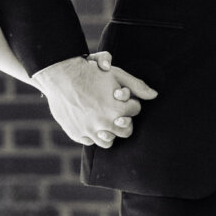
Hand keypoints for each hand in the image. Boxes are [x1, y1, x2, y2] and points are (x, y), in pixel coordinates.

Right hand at [32, 53, 158, 148]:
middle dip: (124, 121)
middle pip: (125, 131)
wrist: (61, 76)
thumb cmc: (91, 73)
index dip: (130, 102)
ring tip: (106, 121)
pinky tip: (90, 123)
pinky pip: (90, 141)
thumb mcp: (117, 75)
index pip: (135, 111)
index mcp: (118, 111)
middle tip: (118, 113)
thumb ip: (137, 86)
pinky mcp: (76, 134)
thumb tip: (155, 95)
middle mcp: (104, 125)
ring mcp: (89, 131)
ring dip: (109, 132)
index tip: (122, 97)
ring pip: (107, 142)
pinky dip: (92, 134)